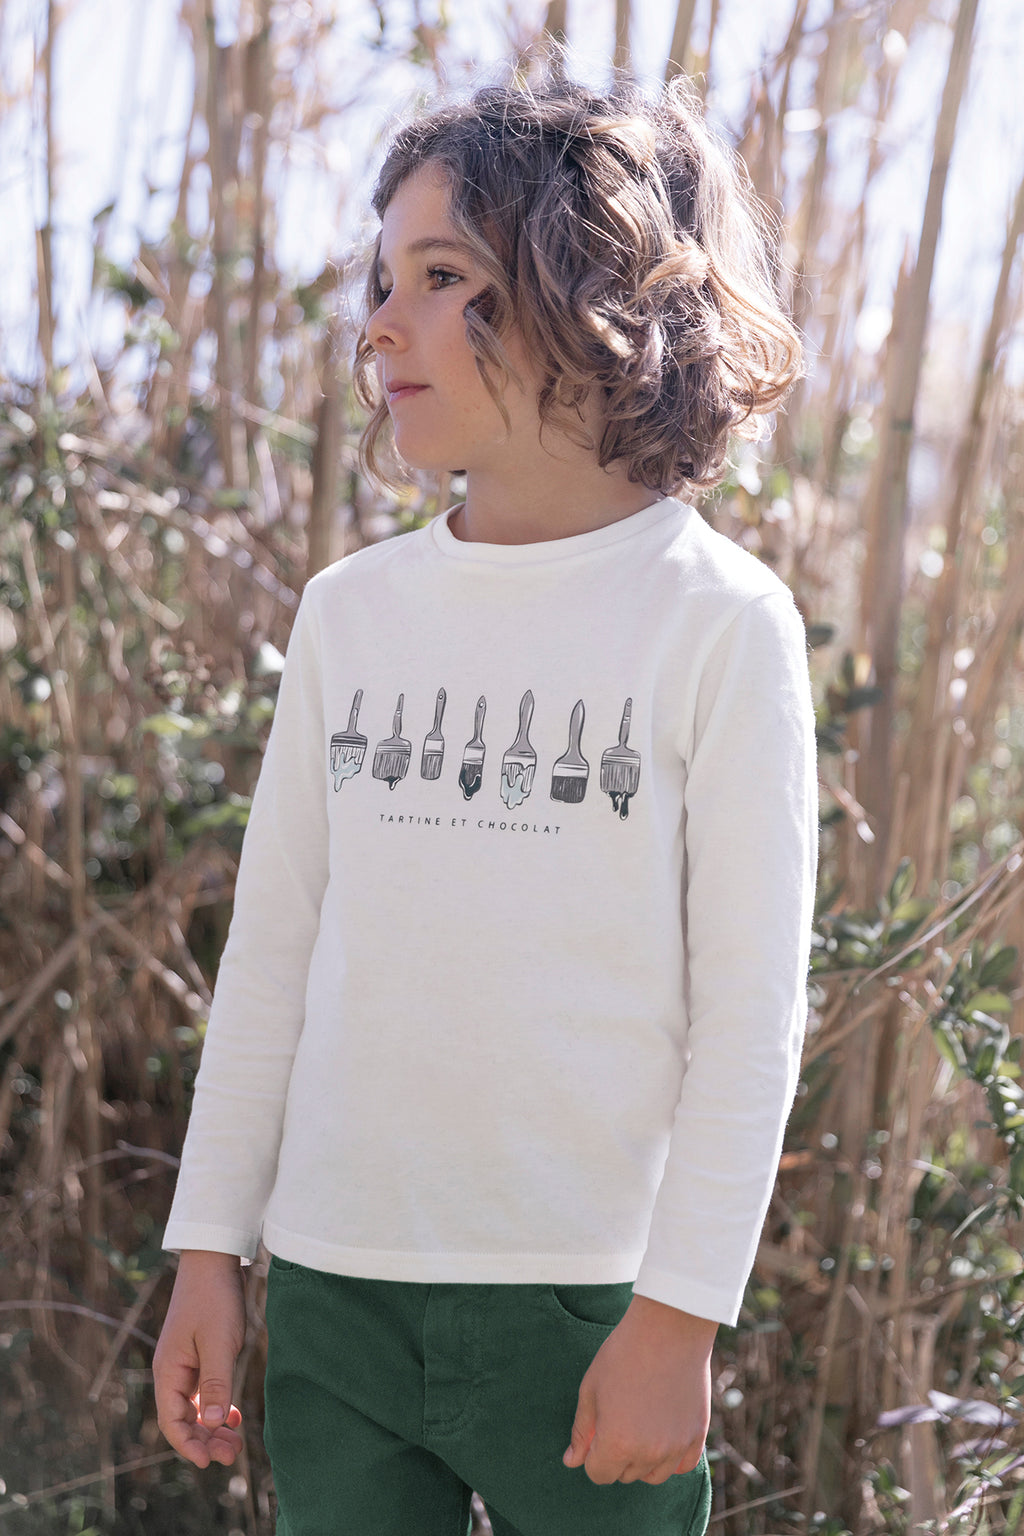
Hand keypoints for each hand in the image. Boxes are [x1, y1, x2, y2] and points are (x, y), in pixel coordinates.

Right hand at [154, 1250, 245, 1467]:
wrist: (215, 1259)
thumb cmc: (214, 1298)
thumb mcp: (218, 1343)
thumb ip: (215, 1384)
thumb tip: (210, 1425)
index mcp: (168, 1371)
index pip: (172, 1421)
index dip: (190, 1445)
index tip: (211, 1462)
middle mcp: (172, 1371)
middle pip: (183, 1418)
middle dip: (205, 1440)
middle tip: (232, 1455)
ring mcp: (185, 1362)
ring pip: (195, 1407)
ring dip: (212, 1426)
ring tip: (235, 1443)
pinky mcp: (199, 1354)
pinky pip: (203, 1391)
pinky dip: (216, 1406)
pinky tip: (232, 1416)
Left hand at [562, 1295, 716, 1485]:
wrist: (668, 1328)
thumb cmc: (623, 1354)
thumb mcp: (591, 1389)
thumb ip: (582, 1431)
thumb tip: (571, 1461)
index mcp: (616, 1444)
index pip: (598, 1474)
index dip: (593, 1454)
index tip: (598, 1429)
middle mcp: (648, 1453)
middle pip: (625, 1475)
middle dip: (616, 1454)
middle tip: (620, 1416)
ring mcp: (676, 1447)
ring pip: (654, 1475)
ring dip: (643, 1459)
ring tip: (641, 1421)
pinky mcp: (698, 1436)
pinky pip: (683, 1466)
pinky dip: (672, 1457)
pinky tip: (664, 1432)